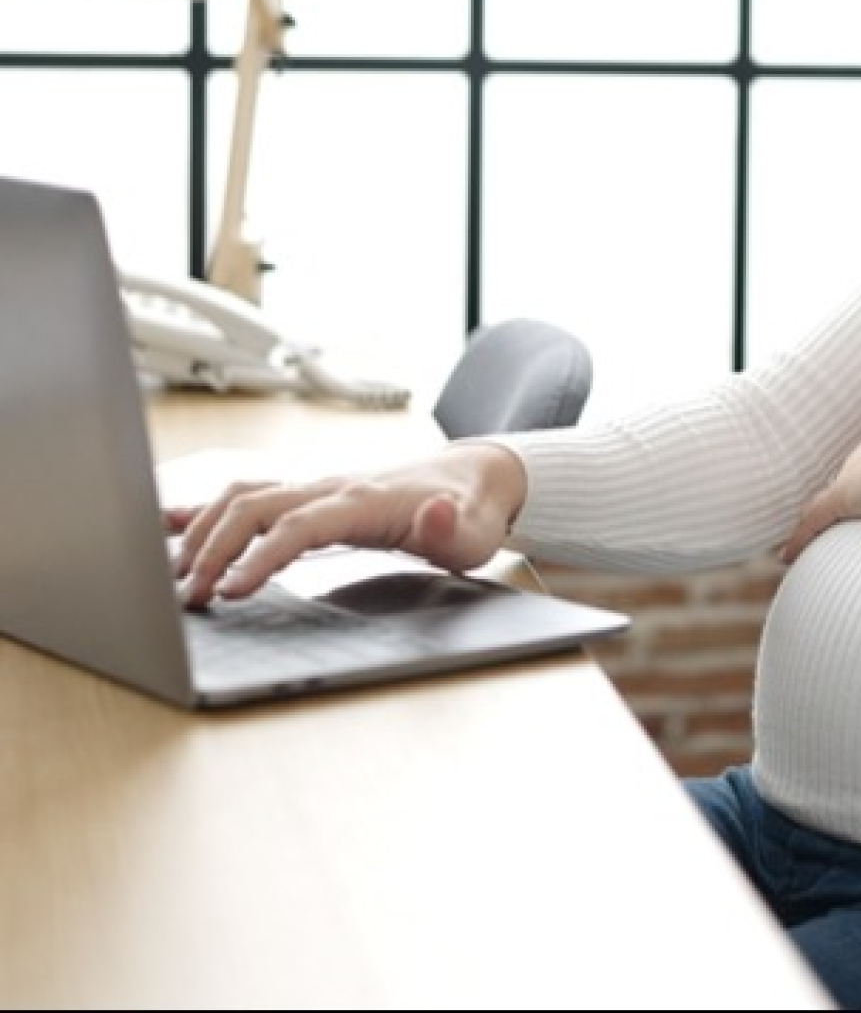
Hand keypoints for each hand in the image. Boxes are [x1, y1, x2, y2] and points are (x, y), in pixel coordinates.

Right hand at [166, 440, 529, 606]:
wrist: (472, 478)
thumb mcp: (473, 531)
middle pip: (255, 506)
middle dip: (215, 548)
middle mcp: (332, 488)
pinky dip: (206, 508)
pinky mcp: (309, 496)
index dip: (263, 555)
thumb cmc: (469, 512)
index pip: (300, 524)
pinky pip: (249, 495)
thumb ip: (451, 527)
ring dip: (205, 530)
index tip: (233, 591)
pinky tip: (169, 526)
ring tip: (177, 576)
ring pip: (244, 497)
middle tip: (191, 598)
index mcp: (365, 500)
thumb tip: (435, 512)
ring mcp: (317, 488)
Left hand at [780, 384, 860, 563]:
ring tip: (808, 539)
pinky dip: (800, 538)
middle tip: (835, 519)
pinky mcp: (847, 496)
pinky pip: (814, 520)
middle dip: (843, 500)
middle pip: (850, 482)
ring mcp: (857, 476)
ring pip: (828, 503)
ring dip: (819, 522)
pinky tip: (786, 554)